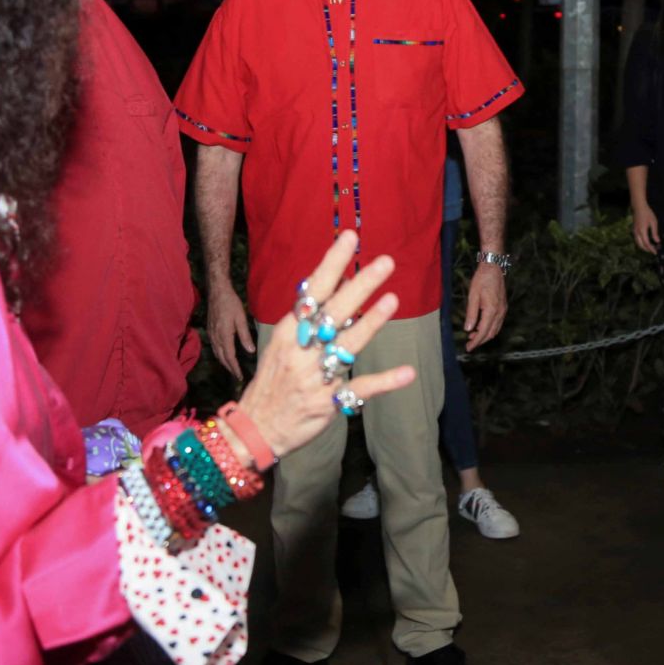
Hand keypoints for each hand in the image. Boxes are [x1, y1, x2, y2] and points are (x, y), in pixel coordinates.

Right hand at [207, 280, 256, 379]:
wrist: (217, 292)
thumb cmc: (231, 303)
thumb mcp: (241, 319)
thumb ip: (245, 336)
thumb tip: (250, 351)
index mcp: (224, 335)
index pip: (229, 357)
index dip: (235, 368)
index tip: (240, 376)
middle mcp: (215, 337)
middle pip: (222, 358)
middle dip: (229, 368)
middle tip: (238, 376)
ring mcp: (211, 334)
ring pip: (217, 353)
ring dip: (224, 362)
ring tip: (232, 368)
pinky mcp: (210, 330)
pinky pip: (214, 347)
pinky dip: (220, 355)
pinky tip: (224, 355)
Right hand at [227, 232, 411, 459]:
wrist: (256, 427)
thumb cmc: (274, 379)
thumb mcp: (283, 343)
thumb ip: (308, 317)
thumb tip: (335, 281)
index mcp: (290, 331)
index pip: (314, 290)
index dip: (333, 263)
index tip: (350, 238)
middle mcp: (302, 349)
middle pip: (334, 311)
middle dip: (360, 285)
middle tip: (385, 262)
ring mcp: (314, 376)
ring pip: (347, 345)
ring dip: (371, 322)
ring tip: (393, 300)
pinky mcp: (327, 402)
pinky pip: (359, 389)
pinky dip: (385, 382)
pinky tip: (407, 372)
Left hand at [464, 261, 507, 350]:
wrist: (493, 267)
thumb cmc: (482, 279)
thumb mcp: (473, 296)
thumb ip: (471, 314)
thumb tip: (468, 329)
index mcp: (492, 310)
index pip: (483, 332)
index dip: (475, 342)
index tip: (468, 348)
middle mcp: (500, 312)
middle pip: (490, 334)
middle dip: (480, 341)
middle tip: (469, 345)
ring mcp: (503, 310)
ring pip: (495, 330)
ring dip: (484, 336)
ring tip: (472, 336)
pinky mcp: (503, 307)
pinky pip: (497, 323)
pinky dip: (489, 329)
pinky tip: (481, 327)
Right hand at [632, 206, 660, 253]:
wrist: (639, 207)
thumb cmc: (647, 213)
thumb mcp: (653, 222)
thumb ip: (655, 233)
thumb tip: (657, 241)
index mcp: (642, 231)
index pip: (646, 243)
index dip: (651, 249)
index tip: (655, 252)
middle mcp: (637, 233)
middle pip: (641, 245)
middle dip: (647, 250)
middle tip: (653, 251)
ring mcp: (634, 231)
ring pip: (638, 243)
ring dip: (643, 247)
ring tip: (650, 248)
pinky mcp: (634, 230)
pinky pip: (637, 240)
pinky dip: (641, 243)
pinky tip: (646, 242)